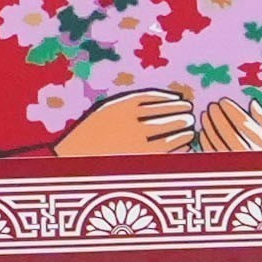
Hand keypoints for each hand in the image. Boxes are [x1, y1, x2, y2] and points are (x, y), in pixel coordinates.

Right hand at [54, 87, 205, 155]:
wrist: (72, 160)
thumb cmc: (95, 132)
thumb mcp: (109, 108)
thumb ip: (137, 100)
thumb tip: (175, 97)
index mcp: (122, 108)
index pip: (160, 102)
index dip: (175, 102)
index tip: (184, 103)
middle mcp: (131, 127)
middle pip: (169, 119)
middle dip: (184, 117)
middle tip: (190, 117)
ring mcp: (136, 147)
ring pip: (171, 138)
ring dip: (185, 134)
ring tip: (189, 132)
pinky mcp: (140, 164)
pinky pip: (167, 155)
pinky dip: (180, 149)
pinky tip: (184, 146)